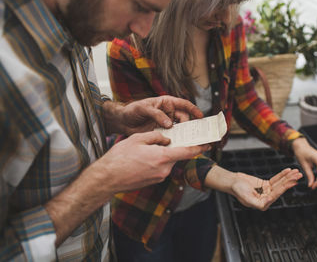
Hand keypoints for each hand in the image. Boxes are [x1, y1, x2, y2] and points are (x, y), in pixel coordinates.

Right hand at [91, 131, 209, 193]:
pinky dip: (155, 162)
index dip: (199, 148)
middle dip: (172, 148)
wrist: (107, 178)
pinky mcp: (153, 181)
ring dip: (161, 155)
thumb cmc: (120, 157)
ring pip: (166, 162)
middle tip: (164, 140)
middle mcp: (164, 170)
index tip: (208, 144)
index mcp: (162, 157)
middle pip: (175, 156)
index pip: (187, 152)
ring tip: (144, 150)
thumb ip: (156, 136)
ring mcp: (159, 177)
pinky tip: (142, 159)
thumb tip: (166, 139)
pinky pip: (159, 168)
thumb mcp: (138, 139)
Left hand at [103, 95, 203, 134]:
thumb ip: (157, 115)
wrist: (122, 122)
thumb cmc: (132, 110)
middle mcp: (168, 113)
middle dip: (190, 125)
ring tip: (188, 140)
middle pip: (184, 118)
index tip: (200, 116)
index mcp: (166, 103)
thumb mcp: (143, 108)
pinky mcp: (161, 132)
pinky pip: (171, 136)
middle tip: (194, 132)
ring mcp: (165, 123)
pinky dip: (175, 140)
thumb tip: (169, 124)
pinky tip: (177, 144)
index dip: (193, 110)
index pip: (183, 104)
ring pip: (179, 128)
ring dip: (183, 133)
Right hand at [231, 169, 301, 210]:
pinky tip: (288, 170)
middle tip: (298, 175)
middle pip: (280, 188)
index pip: (275, 195)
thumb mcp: (246, 197)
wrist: (232, 182)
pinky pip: (276, 179)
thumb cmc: (237, 190)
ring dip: (288, 177)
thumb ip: (257, 203)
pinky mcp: (266, 185)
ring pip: (280, 183)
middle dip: (290, 181)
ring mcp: (267, 191)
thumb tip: (268, 202)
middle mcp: (266, 198)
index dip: (283, 188)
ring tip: (296, 172)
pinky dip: (282, 175)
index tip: (291, 183)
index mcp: (262, 204)